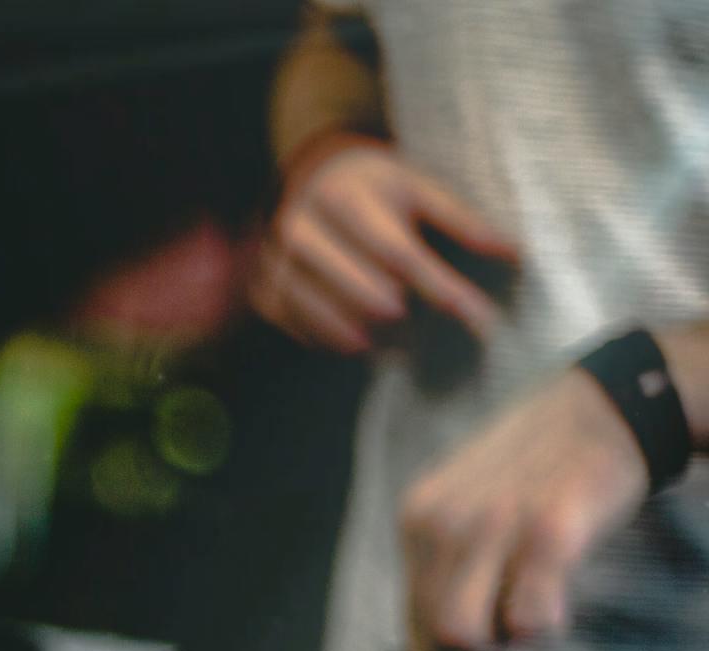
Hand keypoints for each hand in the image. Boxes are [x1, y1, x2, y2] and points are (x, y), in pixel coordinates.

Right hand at [253, 138, 516, 354]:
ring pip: (330, 318)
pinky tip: (364, 343)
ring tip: (404, 346)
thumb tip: (512, 253)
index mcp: (345, 197)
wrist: (308, 178)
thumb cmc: (375, 185)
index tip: (480, 318)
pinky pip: (302, 330)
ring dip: (373, 339)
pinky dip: (335, 341)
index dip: (443, 290)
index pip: (401, 255)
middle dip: (408, 321)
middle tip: (442, 336)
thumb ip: (461, 218)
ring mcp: (276, 264)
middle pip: (364, 294)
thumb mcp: (418, 185)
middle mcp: (302, 230)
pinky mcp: (264, 291)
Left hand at [398, 368, 650, 650]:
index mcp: (419, 520)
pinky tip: (558, 593)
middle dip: (477, 649)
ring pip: (472, 632)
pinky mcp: (550, 530)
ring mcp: (494, 525)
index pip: (411, 618)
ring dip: (509, 637)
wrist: (606, 403)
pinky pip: (530, 615)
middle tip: (514, 617)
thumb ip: (451, 581)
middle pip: (437, 634)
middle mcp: (444, 523)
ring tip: (538, 599)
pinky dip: (545, 623)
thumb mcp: (474, 512)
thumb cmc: (541, 469)